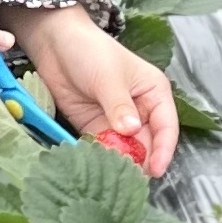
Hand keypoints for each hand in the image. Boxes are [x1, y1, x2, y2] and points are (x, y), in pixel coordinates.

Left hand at [14, 7, 181, 177]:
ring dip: (121, 163)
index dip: (163, 149)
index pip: (166, 126)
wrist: (55, 42)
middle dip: (141, 161)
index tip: (156, 169)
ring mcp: (117, 120)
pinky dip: (103, 158)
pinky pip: (104, 148)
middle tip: (131, 180)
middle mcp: (140, 109)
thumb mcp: (108, 78)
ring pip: (126, 149)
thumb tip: (132, 131)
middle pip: (147, 143)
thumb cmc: (90, 51)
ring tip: (114, 177)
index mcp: (154, 93)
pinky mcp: (95, 127)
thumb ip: (120, 106)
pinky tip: (98, 168)